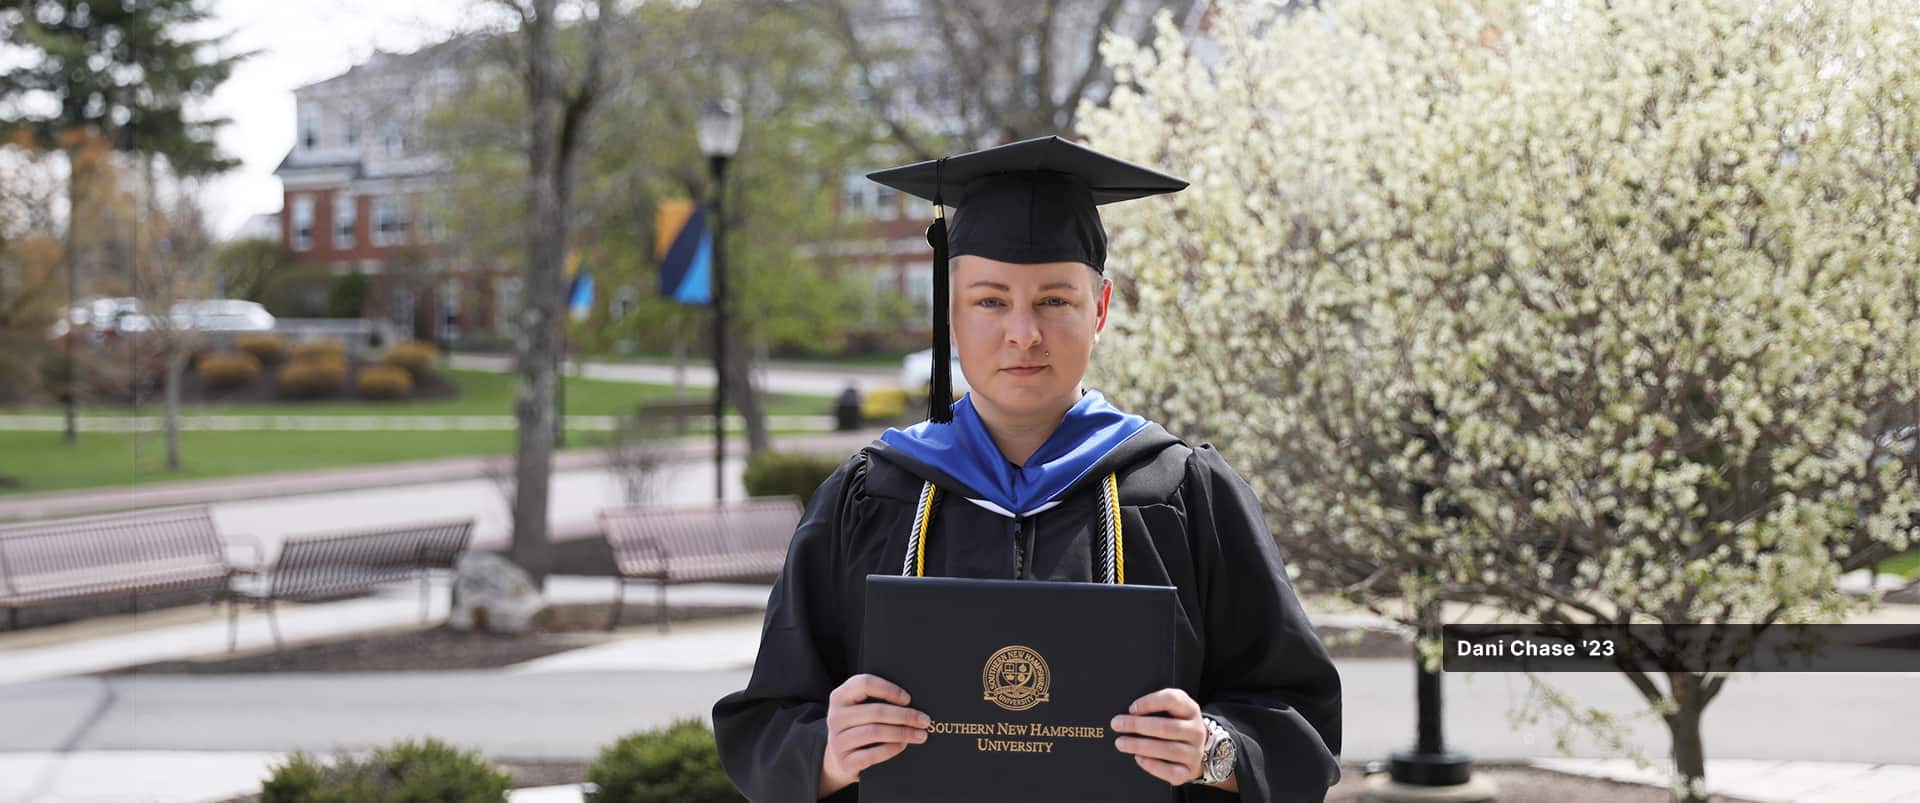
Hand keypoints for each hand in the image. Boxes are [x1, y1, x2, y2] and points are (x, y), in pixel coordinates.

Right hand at [819, 674, 928, 797]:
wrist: (839, 759)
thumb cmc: (858, 727)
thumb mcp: (859, 709)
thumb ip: (877, 700)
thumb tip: (911, 702)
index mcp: (840, 696)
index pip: (865, 684)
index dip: (889, 689)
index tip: (908, 699)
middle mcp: (835, 717)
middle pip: (875, 711)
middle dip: (904, 716)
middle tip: (924, 720)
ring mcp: (838, 740)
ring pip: (875, 732)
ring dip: (902, 733)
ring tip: (920, 735)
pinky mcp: (845, 761)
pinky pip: (872, 754)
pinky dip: (892, 749)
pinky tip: (903, 745)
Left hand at [1111, 688, 1208, 785]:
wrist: (1196, 749)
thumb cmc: (1177, 725)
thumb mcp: (1173, 710)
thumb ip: (1155, 707)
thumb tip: (1130, 713)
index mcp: (1190, 710)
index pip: (1173, 700)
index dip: (1150, 702)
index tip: (1131, 708)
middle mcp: (1196, 731)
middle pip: (1166, 727)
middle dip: (1137, 725)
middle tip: (1117, 724)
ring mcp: (1194, 752)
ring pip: (1168, 749)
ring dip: (1140, 746)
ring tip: (1121, 743)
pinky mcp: (1189, 771)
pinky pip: (1170, 771)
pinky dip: (1152, 765)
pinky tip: (1138, 758)